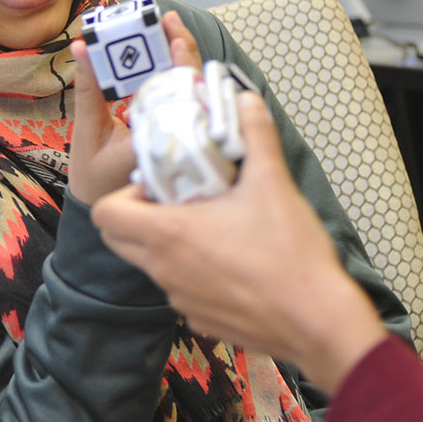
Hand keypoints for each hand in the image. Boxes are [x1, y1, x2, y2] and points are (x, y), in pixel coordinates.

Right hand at [67, 11, 202, 205]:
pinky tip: (164, 53)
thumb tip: (82, 47)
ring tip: (167, 27)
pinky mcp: (175, 131)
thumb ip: (89, 89)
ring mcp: (180, 135)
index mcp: (160, 139)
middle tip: (168, 19)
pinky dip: (172, 74)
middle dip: (180, 48)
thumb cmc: (94, 173)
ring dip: (177, 58)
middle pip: (189, 85)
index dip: (180, 62)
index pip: (180, 94)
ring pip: (188, 89)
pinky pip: (179, 98)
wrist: (103, 205)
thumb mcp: (88, 130)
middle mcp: (178, 137)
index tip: (175, 35)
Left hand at [92, 92, 387, 392]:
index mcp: (169, 234)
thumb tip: (245, 100)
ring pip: (152, 266)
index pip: (105, 215)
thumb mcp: (274, 183)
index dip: (124, 195)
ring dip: (169, 244)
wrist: (317, 320)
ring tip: (215, 227)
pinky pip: (182, 291)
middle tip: (180, 200)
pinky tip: (235, 264)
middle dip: (138, 216)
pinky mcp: (201, 321)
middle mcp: (164, 270)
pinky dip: (195, 275)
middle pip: (118, 241)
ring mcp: (181, 300)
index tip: (161, 185)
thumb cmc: (291, 253)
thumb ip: (255, 135)